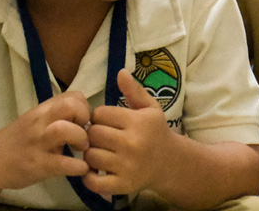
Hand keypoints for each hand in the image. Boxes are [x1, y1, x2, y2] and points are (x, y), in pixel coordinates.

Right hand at [0, 91, 93, 189]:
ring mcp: (38, 144)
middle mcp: (40, 123)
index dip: (84, 107)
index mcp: (42, 111)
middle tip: (85, 133)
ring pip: (65, 130)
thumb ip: (56, 117)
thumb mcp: (35, 122)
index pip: (73, 95)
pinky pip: (64, 164)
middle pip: (70, 105)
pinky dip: (79, 167)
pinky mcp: (38, 165)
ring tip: (82, 149)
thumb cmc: (17, 142)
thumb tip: (84, 120)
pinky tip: (81, 169)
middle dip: (84, 117)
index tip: (82, 122)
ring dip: (81, 139)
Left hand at [83, 70, 177, 198]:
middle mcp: (132, 144)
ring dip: (90, 154)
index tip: (104, 121)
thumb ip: (134, 91)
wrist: (170, 163)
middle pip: (93, 134)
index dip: (98, 116)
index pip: (100, 114)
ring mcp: (127, 166)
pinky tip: (95, 170)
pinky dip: (89, 178)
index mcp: (138, 122)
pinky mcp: (122, 185)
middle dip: (92, 134)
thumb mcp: (150, 108)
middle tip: (99, 137)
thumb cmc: (156, 132)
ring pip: (90, 156)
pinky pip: (94, 182)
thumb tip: (120, 72)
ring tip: (99, 152)